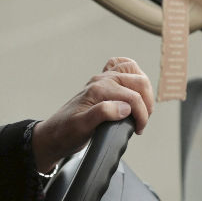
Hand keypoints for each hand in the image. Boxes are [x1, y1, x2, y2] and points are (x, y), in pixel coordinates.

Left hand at [31, 57, 153, 172]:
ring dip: (144, 88)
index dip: (141, 114)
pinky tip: (133, 87)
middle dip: (147, 102)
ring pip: (133, 71)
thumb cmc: (66, 131)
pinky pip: (121, 67)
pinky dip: (132, 73)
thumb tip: (124, 107)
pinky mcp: (103, 84)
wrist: (54, 133)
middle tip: (142, 120)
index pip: (133, 97)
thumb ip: (102, 114)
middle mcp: (101, 81)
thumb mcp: (82, 126)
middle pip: (138, 81)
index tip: (139, 128)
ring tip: (142, 107)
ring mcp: (102, 80)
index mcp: (98, 90)